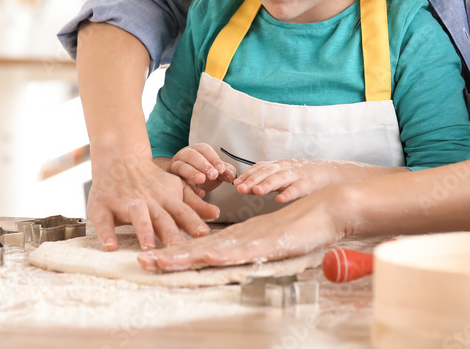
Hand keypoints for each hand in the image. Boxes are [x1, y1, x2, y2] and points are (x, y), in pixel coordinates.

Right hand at [87, 153, 220, 250]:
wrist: (119, 158)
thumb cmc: (151, 181)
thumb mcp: (174, 188)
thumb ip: (193, 204)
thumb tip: (215, 214)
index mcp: (165, 198)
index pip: (182, 212)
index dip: (193, 223)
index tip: (204, 235)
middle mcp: (147, 200)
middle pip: (160, 216)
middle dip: (170, 232)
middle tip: (178, 247)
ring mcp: (124, 202)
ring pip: (136, 215)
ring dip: (143, 229)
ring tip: (148, 246)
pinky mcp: (102, 206)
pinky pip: (103, 220)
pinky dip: (106, 233)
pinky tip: (110, 246)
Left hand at [136, 184, 349, 271]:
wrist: (328, 208)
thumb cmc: (301, 226)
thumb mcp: (268, 242)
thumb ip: (250, 249)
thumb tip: (229, 258)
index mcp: (237, 237)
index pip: (201, 248)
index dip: (176, 254)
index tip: (152, 260)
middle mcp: (239, 237)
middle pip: (198, 248)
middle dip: (169, 255)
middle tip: (141, 261)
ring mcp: (252, 239)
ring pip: (212, 248)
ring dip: (185, 256)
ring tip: (160, 261)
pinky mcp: (268, 242)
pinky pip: (242, 249)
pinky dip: (223, 253)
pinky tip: (207, 256)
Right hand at [168, 143, 236, 195]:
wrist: (182, 182)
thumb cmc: (202, 173)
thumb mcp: (215, 172)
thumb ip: (224, 172)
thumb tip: (231, 176)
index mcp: (197, 150)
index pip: (204, 149)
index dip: (213, 158)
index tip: (221, 169)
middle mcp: (184, 155)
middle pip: (191, 155)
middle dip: (203, 164)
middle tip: (213, 175)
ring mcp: (175, 165)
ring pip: (181, 166)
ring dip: (192, 172)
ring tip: (202, 180)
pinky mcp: (171, 178)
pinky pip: (177, 181)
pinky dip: (188, 188)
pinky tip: (199, 193)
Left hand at [233, 159, 336, 202]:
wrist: (331, 173)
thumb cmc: (303, 176)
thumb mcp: (283, 176)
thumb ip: (265, 181)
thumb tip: (244, 187)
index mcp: (279, 166)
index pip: (260, 167)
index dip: (247, 174)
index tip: (235, 183)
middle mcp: (286, 168)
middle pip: (267, 172)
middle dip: (252, 179)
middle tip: (240, 188)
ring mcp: (298, 175)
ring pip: (280, 178)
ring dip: (267, 184)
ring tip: (257, 191)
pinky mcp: (309, 183)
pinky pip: (298, 188)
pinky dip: (288, 193)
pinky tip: (280, 199)